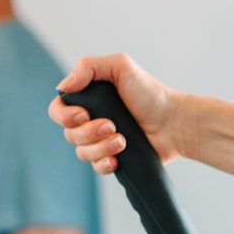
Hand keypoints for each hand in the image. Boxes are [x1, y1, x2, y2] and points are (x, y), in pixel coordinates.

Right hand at [51, 53, 186, 173]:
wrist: (175, 122)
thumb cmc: (150, 93)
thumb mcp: (120, 66)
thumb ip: (88, 67)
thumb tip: (63, 87)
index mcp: (88, 99)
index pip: (58, 110)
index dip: (65, 116)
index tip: (84, 114)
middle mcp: (91, 120)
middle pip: (69, 134)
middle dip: (88, 132)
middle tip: (112, 125)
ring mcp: (101, 141)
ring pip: (82, 152)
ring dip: (101, 147)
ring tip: (123, 140)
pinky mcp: (114, 158)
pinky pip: (96, 167)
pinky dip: (104, 164)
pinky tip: (117, 159)